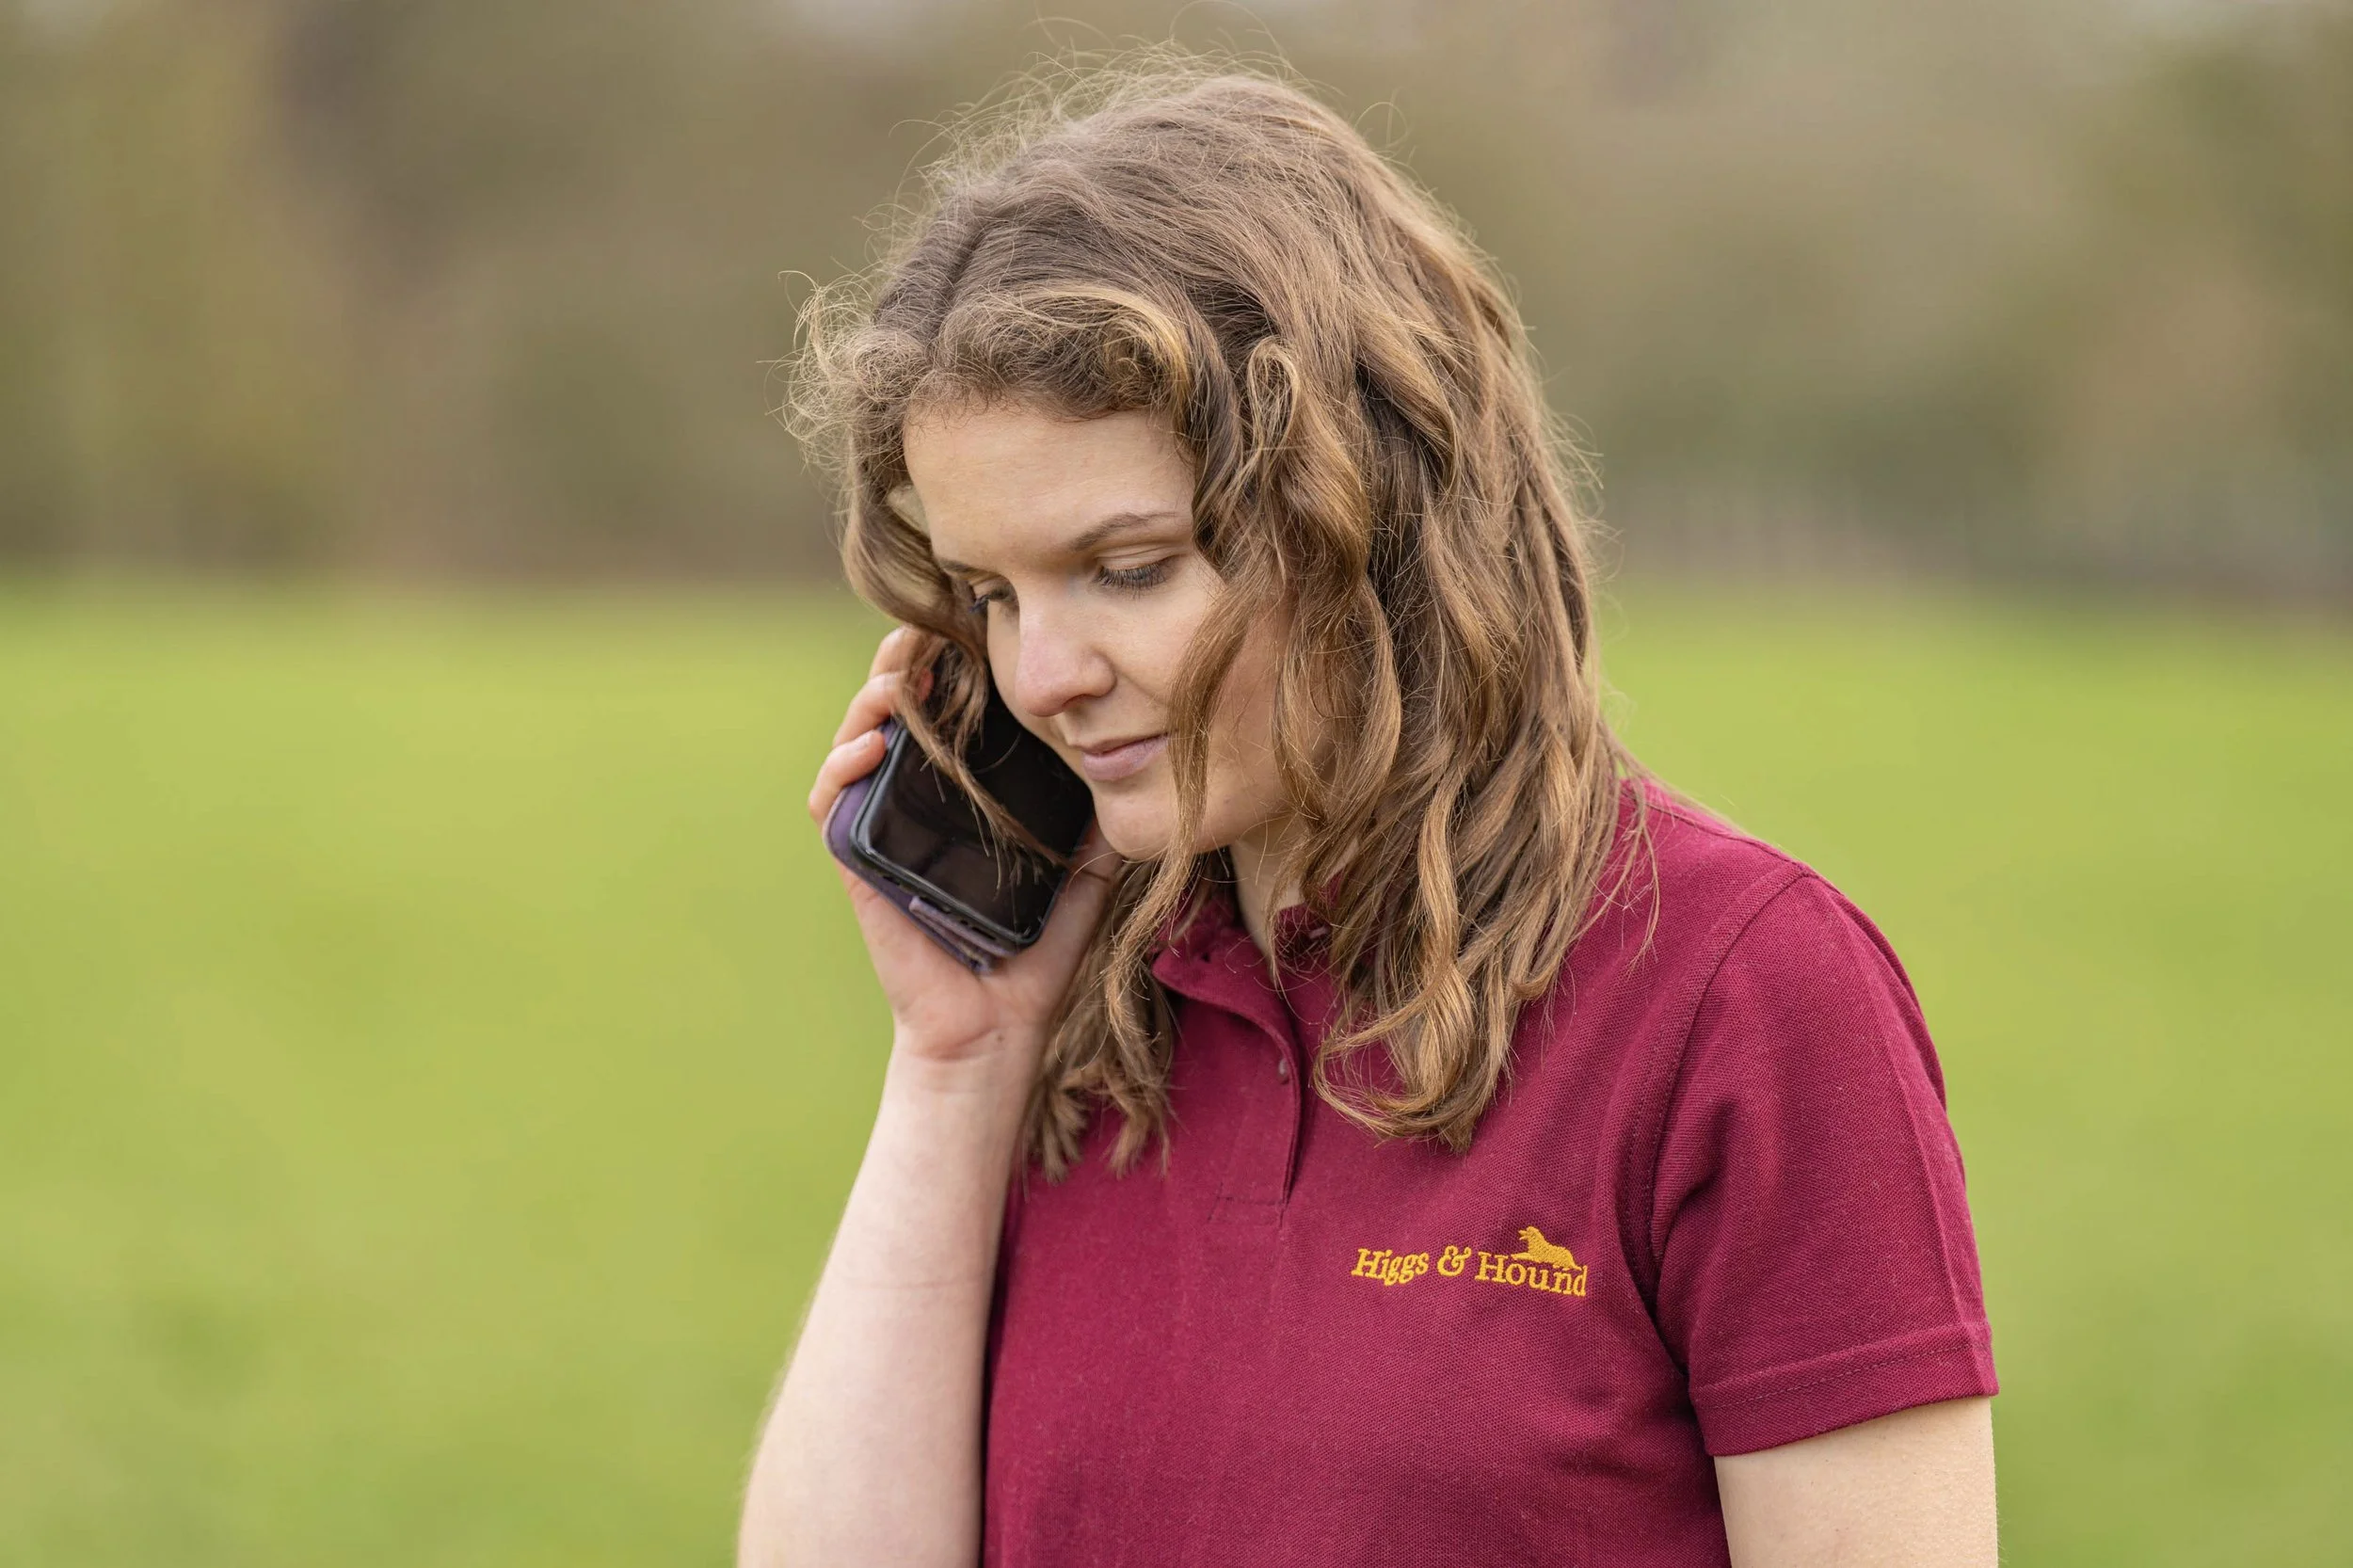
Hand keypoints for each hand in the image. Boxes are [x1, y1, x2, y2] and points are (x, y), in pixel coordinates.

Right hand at [808, 628, 1115, 1075]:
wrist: (997, 1029)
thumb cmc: (1034, 955)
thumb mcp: (1083, 876)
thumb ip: (1101, 825)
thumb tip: (1138, 767)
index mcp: (962, 798)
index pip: (949, 715)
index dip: (953, 667)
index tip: (976, 627)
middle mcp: (916, 805)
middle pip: (897, 713)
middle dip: (907, 662)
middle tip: (930, 629)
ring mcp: (881, 830)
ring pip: (856, 742)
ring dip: (870, 700)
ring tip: (899, 674)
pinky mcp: (858, 865)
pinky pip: (833, 805)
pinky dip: (841, 766)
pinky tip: (871, 744)